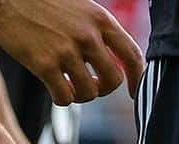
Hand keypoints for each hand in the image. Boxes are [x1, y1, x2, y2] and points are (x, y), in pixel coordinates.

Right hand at [0, 0, 143, 105]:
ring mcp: (66, 50)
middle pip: (113, 81)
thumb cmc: (41, 3)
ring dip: (80, 95)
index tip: (133, 92)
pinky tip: (54, 87)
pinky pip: (65, 99)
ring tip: (68, 83)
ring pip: (89, 94)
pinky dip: (61, 99)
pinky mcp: (45, 64)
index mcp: (100, 19)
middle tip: (90, 85)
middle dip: (103, 89)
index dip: (137, 78)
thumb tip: (113, 60)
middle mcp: (87, 35)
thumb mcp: (79, 7)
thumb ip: (97, 30)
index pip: (132, 54)